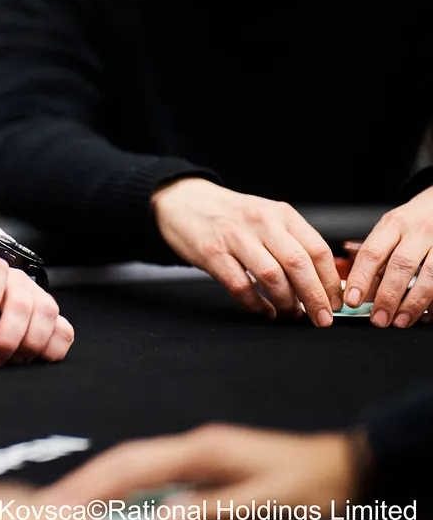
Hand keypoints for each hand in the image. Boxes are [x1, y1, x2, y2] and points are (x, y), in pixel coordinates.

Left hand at [0, 257, 73, 366]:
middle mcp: (19, 279)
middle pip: (21, 305)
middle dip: (6, 340)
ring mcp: (40, 296)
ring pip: (46, 316)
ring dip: (28, 347)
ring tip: (11, 361)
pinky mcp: (56, 316)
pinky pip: (65, 332)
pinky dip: (51, 351)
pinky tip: (32, 358)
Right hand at [41, 423, 359, 519]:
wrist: (348, 468)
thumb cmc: (314, 487)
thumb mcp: (267, 504)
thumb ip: (213, 510)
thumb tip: (158, 519)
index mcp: (202, 449)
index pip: (132, 466)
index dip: (92, 484)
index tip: (59, 503)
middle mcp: (193, 446)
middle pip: (125, 461)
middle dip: (85, 482)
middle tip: (50, 506)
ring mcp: (197, 454)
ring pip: (135, 466)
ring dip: (102, 485)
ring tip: (71, 507)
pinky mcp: (204, 466)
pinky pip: (153, 476)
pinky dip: (127, 490)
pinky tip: (115, 507)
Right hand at [152, 178, 339, 324]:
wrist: (183, 200)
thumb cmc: (230, 215)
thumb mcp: (266, 217)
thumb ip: (291, 242)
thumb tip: (321, 282)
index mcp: (281, 214)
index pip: (317, 250)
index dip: (331, 281)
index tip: (338, 303)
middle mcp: (261, 222)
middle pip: (298, 264)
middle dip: (315, 297)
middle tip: (323, 319)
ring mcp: (235, 237)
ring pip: (271, 276)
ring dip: (286, 303)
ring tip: (290, 314)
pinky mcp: (212, 253)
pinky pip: (241, 286)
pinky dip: (257, 305)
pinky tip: (264, 311)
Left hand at [344, 187, 432, 326]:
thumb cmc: (412, 222)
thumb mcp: (390, 229)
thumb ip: (377, 257)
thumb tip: (361, 292)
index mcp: (394, 224)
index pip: (372, 252)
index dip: (361, 278)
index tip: (352, 300)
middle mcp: (418, 231)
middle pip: (401, 265)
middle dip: (388, 296)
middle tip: (378, 319)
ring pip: (429, 275)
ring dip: (414, 303)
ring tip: (400, 321)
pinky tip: (427, 314)